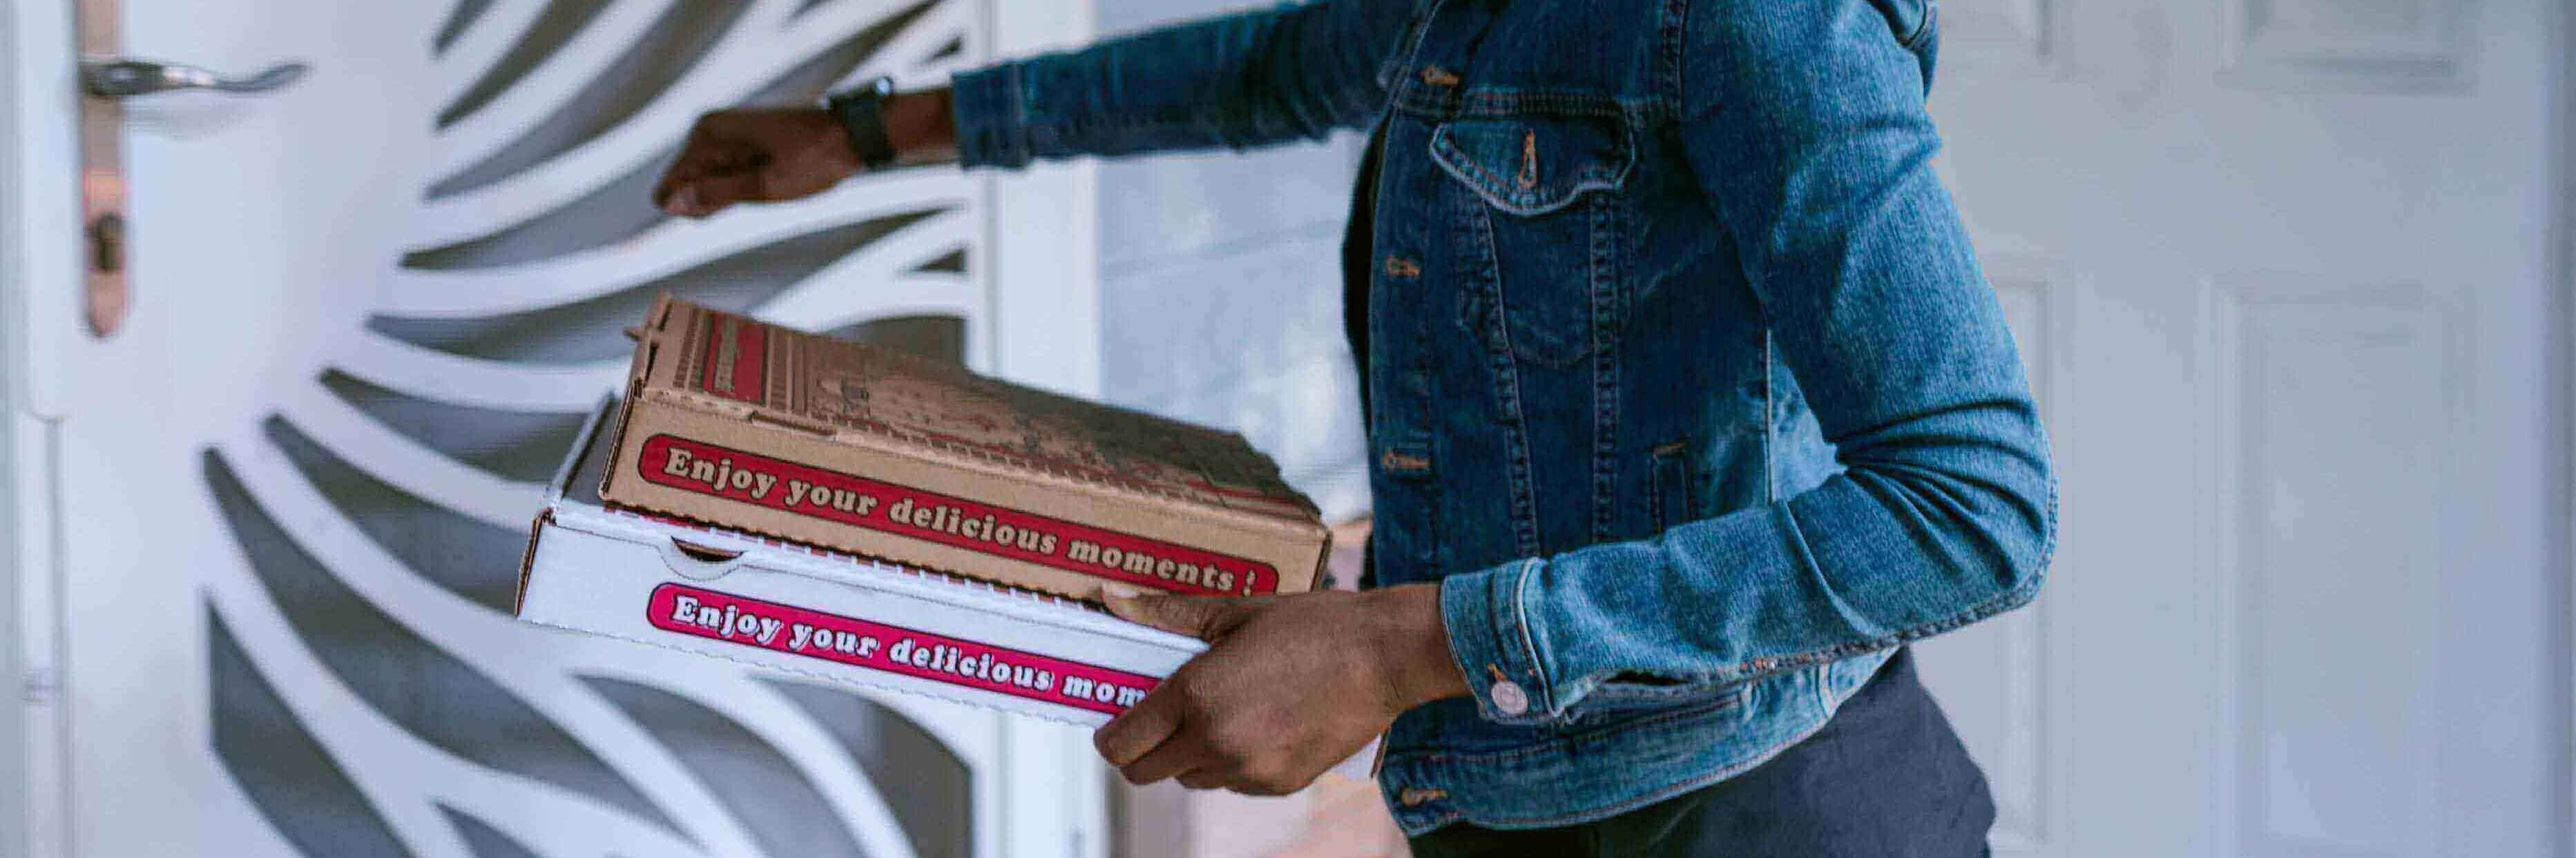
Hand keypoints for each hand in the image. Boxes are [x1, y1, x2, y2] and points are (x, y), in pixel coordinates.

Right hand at [652, 89, 956, 217]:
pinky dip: (741, 189)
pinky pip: (724, 178)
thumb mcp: (765, 186)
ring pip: (706, 186)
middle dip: (717, 202)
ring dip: (733, 196)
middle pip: (685, 187)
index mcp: (707, 133)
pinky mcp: (739, 145)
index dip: (695, 209)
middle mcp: (708, 129)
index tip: (734, 203)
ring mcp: (723, 137)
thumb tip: (669, 204)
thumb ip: (715, 195)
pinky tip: (769, 178)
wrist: (852, 135)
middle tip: (761, 187)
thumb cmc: (813, 159)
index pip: (669, 187)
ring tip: (771, 178)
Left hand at [1094, 585, 1468, 795]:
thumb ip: (1167, 614)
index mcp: (1197, 697)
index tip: (1117, 718)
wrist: (1387, 656)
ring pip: (1190, 779)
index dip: (1110, 734)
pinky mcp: (1280, 784)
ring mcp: (1250, 770)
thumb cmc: (1314, 625)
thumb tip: (1112, 598)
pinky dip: (1233, 761)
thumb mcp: (1236, 611)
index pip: (1121, 744)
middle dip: (1142, 749)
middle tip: (1161, 717)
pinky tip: (1259, 722)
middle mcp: (1217, 743)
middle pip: (1144, 773)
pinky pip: (1234, 782)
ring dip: (1190, 754)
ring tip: (1222, 710)